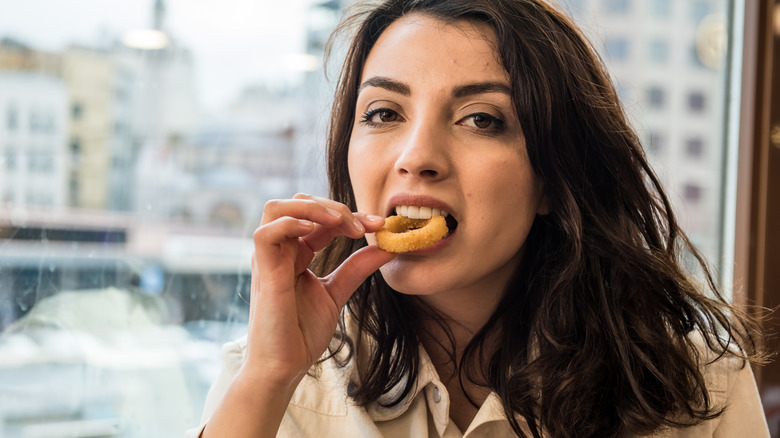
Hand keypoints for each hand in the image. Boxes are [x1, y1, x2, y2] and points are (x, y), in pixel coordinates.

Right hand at [241, 193, 393, 386]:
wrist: (283, 367)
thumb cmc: (301, 334)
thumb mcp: (337, 293)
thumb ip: (357, 268)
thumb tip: (388, 247)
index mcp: (296, 254)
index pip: (321, 219)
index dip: (351, 216)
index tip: (381, 225)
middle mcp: (280, 251)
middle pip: (299, 204)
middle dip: (334, 207)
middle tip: (364, 227)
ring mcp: (269, 259)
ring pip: (277, 208)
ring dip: (312, 207)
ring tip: (341, 222)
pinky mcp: (262, 272)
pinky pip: (266, 233)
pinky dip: (291, 224)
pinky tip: (315, 233)